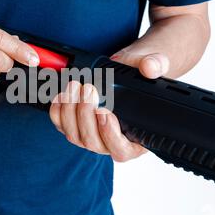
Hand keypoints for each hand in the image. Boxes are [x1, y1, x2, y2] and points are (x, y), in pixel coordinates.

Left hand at [49, 52, 169, 161]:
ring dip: (70, 111)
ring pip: (74, 135)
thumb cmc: (142, 75)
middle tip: (88, 90)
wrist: (127, 70)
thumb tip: (150, 68)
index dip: (110, 134)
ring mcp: (91, 136)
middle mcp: (111, 143)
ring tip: (75, 86)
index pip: (121, 150)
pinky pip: (61, 125)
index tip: (104, 112)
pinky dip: (58, 111)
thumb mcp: (155, 65)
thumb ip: (156, 65)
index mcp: (136, 139)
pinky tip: (62, 94)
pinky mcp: (75, 126)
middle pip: (92, 142)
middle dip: (86, 115)